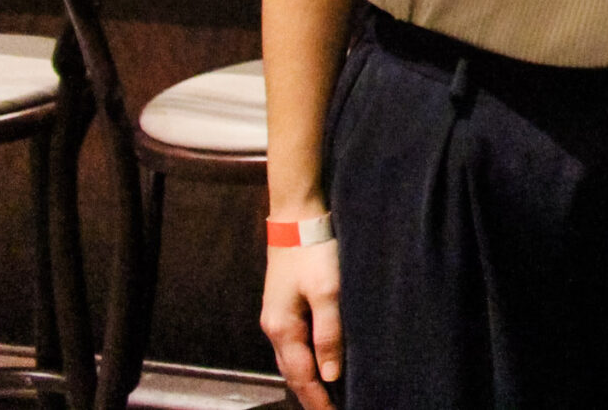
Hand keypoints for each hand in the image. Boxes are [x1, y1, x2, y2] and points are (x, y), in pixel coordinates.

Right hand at [259, 237, 342, 409]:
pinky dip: (307, 358)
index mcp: (282, 328)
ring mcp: (278, 315)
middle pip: (292, 372)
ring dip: (308, 377)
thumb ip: (329, 334)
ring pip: (292, 358)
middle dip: (310, 394)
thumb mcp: (328, 292)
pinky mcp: (286, 304)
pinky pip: (295, 342)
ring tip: (328, 393)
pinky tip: (321, 359)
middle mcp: (275, 327)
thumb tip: (331, 374)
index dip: (317, 399)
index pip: (301, 376)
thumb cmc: (314, 252)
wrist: (298, 216)